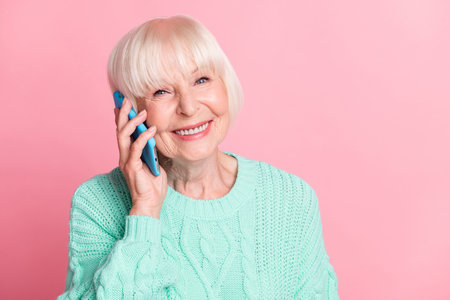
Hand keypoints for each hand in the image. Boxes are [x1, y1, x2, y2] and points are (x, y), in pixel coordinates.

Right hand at [114, 97, 167, 218]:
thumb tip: (153, 135)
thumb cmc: (152, 185)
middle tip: (125, 99)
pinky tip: (152, 130)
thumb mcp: (153, 162)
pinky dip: (144, 138)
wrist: (150, 204)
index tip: (122, 103)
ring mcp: (126, 161)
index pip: (122, 132)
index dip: (121, 117)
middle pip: (119, 130)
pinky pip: (136, 149)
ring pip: (123, 137)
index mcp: (128, 154)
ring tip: (140, 112)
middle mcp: (124, 156)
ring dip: (132, 123)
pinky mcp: (132, 167)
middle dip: (122, 114)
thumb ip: (151, 149)